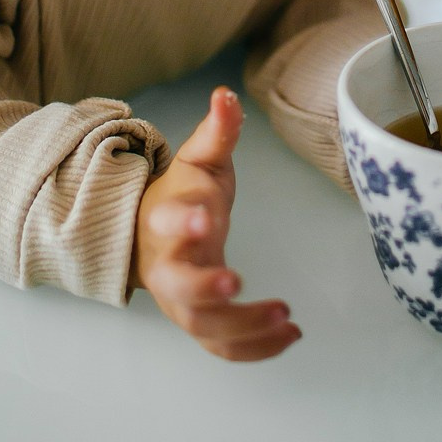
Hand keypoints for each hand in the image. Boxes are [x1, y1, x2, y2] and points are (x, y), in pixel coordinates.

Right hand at [129, 86, 301, 361]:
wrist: (150, 236)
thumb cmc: (182, 195)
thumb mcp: (198, 159)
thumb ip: (216, 131)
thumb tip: (226, 93)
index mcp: (166, 218)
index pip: (168, 219)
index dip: (184, 220)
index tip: (206, 217)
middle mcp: (168, 264)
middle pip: (177, 285)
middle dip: (204, 286)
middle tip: (235, 282)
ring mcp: (181, 300)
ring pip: (202, 325)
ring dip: (242, 326)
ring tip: (286, 316)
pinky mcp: (199, 323)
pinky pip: (223, 347)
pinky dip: (255, 349)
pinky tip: (291, 335)